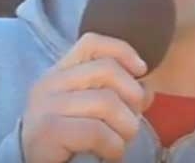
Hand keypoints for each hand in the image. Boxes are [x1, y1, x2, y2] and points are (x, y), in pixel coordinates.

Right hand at [21, 33, 152, 162]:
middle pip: (106, 70)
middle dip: (132, 96)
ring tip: (122, 142)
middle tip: (132, 121)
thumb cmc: (63, 140)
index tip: (141, 71)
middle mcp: (50, 83)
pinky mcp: (49, 130)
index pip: (91, 43)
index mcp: (59, 73)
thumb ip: (114, 95)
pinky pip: (97, 131)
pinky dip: (113, 146)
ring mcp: (47, 105)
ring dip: (126, 127)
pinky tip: (110, 155)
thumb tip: (147, 89)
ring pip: (107, 102)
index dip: (122, 51)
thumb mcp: (88, 111)